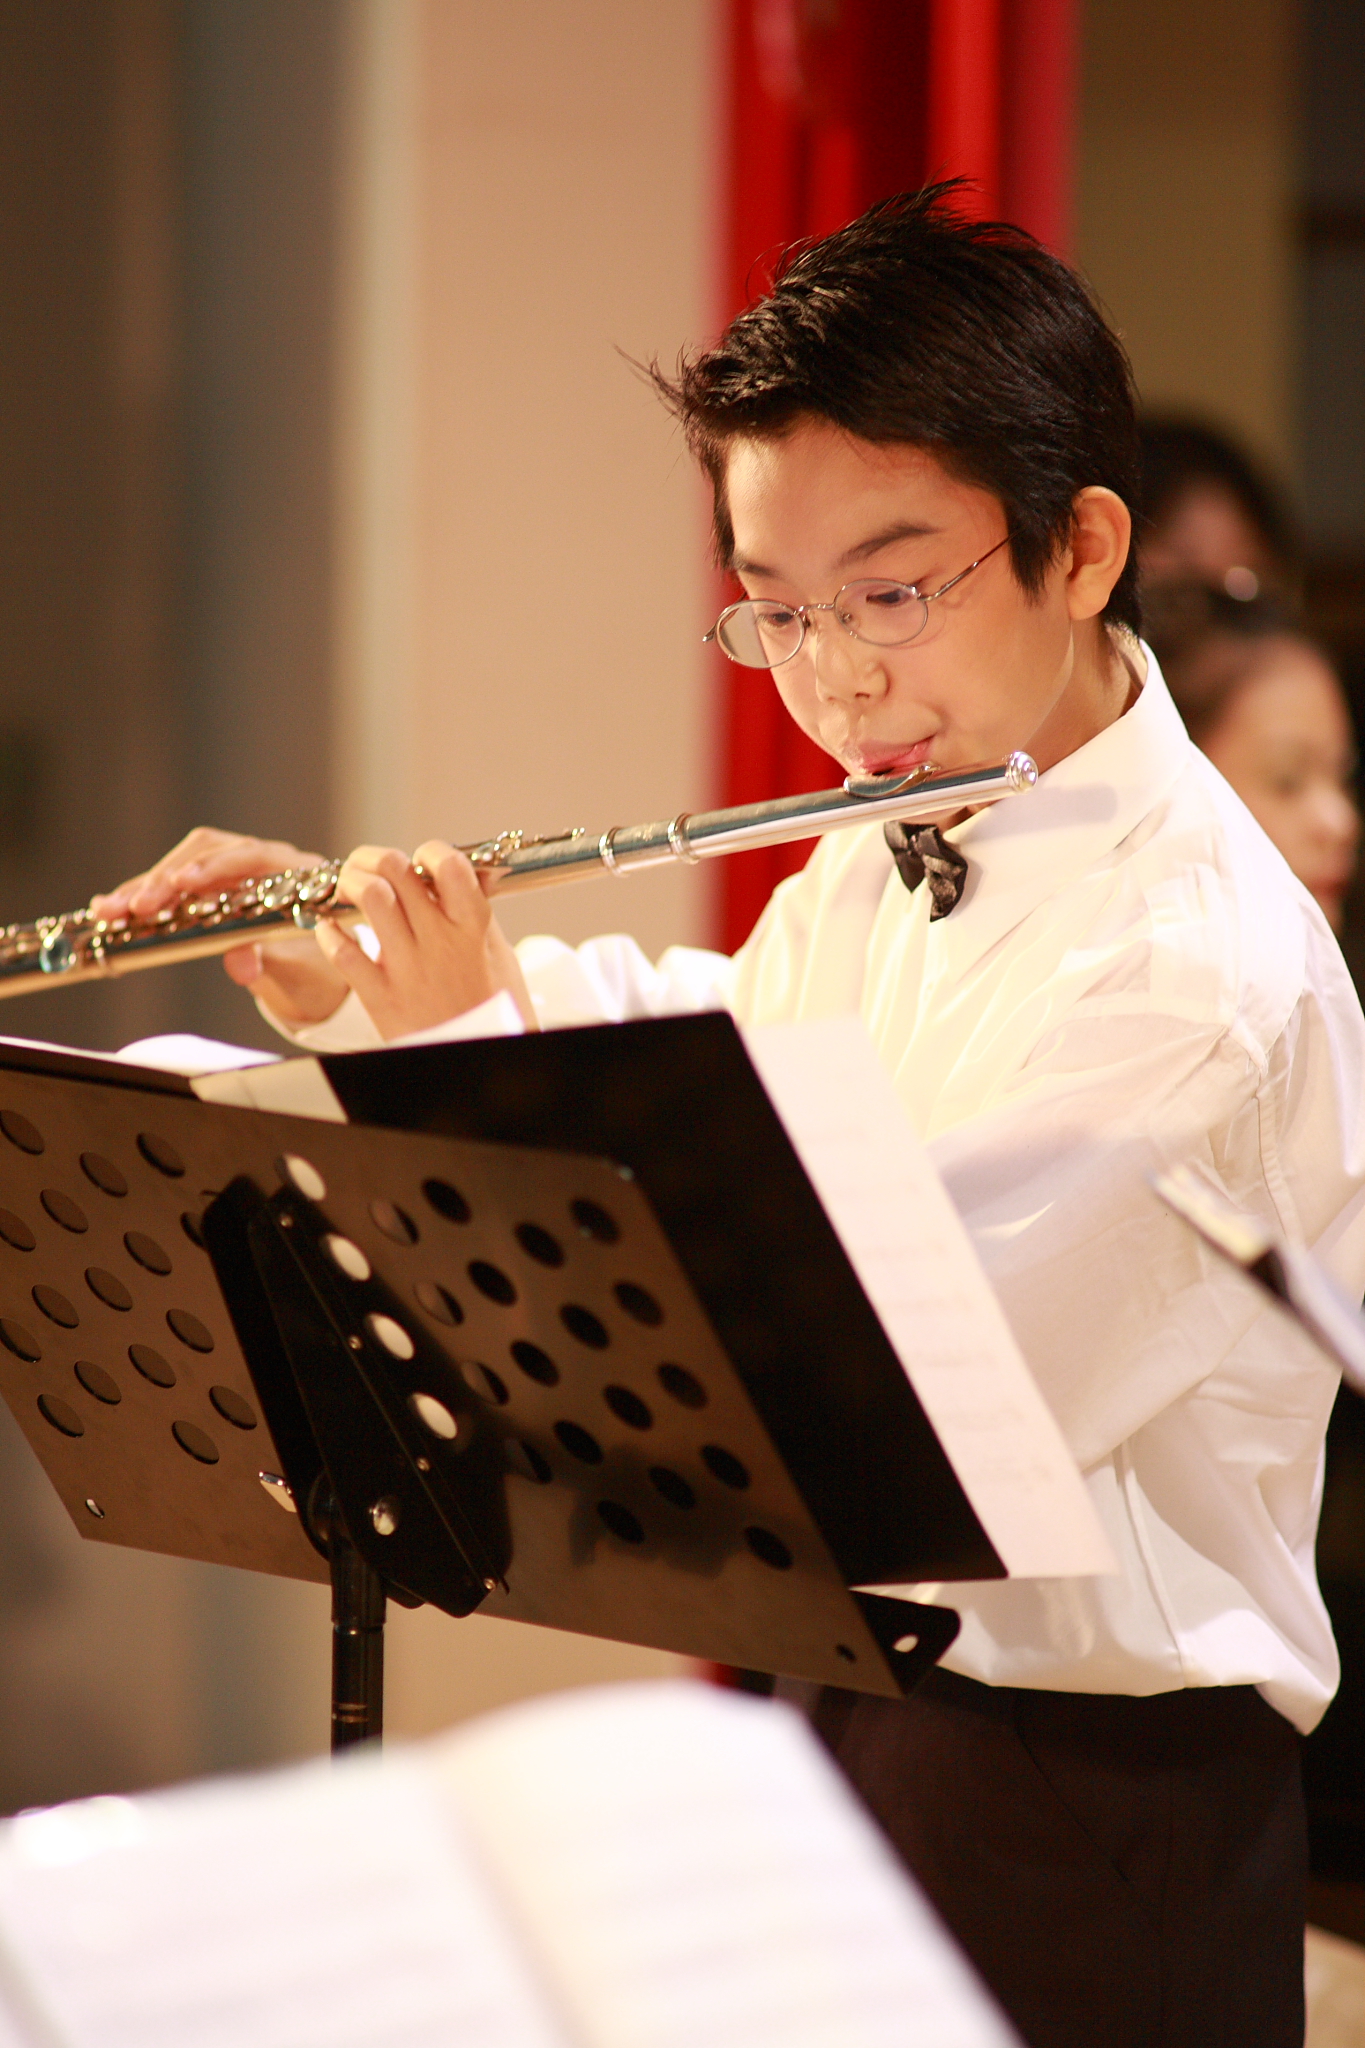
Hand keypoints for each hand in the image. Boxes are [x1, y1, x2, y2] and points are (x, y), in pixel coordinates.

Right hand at [91, 826, 349, 1027]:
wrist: (320, 975)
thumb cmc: (317, 966)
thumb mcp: (299, 969)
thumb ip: (271, 961)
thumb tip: (241, 964)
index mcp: (298, 874)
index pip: (254, 855)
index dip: (218, 866)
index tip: (183, 882)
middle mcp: (266, 863)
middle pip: (209, 854)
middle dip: (166, 879)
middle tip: (134, 906)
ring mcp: (238, 871)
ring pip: (186, 865)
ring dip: (146, 886)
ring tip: (110, 910)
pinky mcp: (214, 886)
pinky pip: (178, 884)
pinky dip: (147, 895)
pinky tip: (114, 907)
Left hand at [314, 840, 536, 1039]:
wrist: (476, 1059)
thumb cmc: (492, 1010)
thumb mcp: (500, 955)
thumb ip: (479, 911)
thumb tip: (473, 873)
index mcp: (472, 928)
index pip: (449, 864)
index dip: (429, 852)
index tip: (421, 862)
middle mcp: (438, 941)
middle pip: (395, 869)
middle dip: (373, 858)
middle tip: (368, 867)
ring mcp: (407, 968)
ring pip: (370, 898)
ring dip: (351, 883)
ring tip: (349, 890)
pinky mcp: (381, 995)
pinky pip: (342, 952)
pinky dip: (329, 932)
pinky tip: (332, 929)